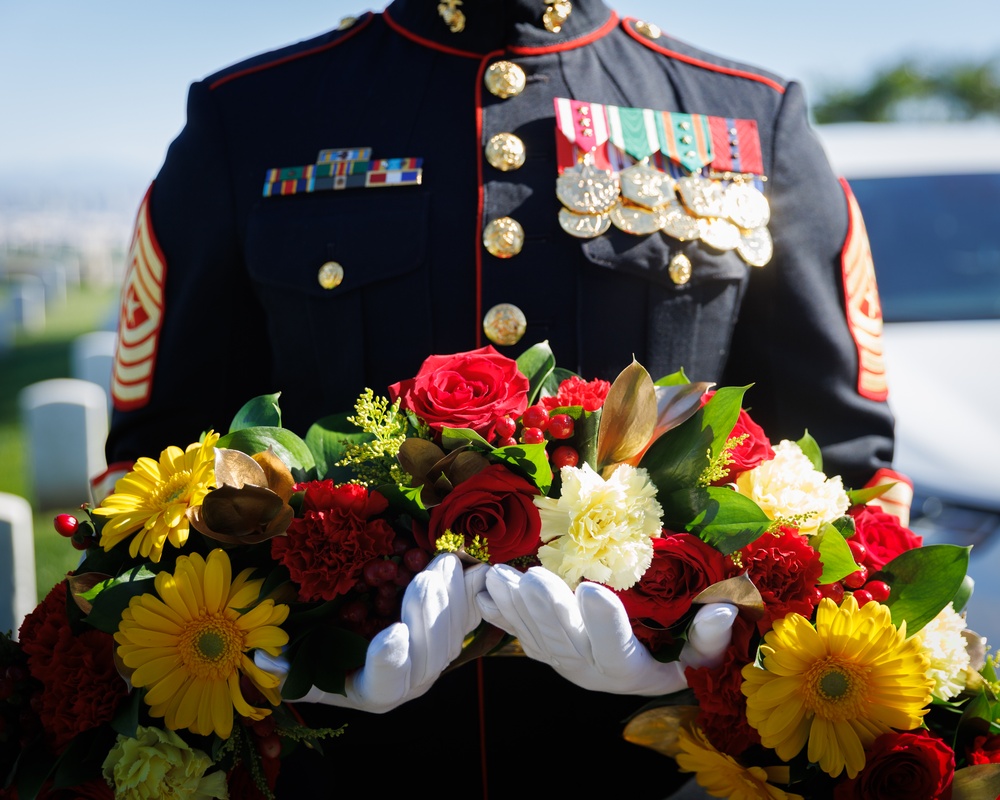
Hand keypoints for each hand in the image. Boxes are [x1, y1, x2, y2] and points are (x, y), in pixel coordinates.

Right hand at [256, 552, 487, 713]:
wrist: (363, 635)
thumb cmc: (324, 649)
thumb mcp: (301, 658)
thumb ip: (286, 662)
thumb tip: (264, 657)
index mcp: (373, 690)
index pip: (385, 685)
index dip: (389, 662)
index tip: (391, 634)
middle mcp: (411, 679)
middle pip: (429, 656)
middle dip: (427, 614)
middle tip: (425, 580)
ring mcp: (437, 656)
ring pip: (454, 632)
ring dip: (452, 596)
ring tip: (445, 563)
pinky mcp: (454, 630)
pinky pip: (473, 613)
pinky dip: (475, 590)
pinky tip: (478, 567)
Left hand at [476, 564, 735, 695]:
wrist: (643, 673)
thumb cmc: (678, 654)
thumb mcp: (701, 653)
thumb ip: (709, 637)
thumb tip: (721, 611)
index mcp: (632, 669)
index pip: (617, 649)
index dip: (605, 623)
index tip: (593, 591)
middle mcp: (592, 669)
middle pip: (567, 640)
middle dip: (549, 608)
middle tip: (534, 578)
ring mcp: (564, 660)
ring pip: (536, 636)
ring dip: (516, 606)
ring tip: (499, 577)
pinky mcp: (545, 650)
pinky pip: (518, 634)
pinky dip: (501, 612)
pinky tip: (485, 590)